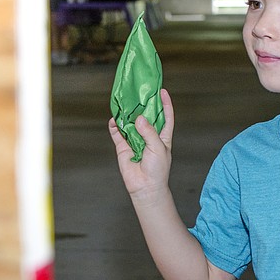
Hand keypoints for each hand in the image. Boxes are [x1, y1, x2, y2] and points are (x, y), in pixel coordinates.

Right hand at [108, 89, 174, 203]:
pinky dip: (115, 127)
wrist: (145, 188)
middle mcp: (149, 136)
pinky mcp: (123, 148)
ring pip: (130, 124)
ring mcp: (135, 141)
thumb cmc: (157, 170)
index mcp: (162, 136)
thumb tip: (139, 119)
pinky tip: (114, 119)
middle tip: (138, 93)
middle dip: (142, 106)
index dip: (165, 104)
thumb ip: (149, 132)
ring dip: (127, 115)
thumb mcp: (158, 148)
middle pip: (146, 117)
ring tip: (124, 102)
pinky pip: (118, 134)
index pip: (166, 117)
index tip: (162, 91)